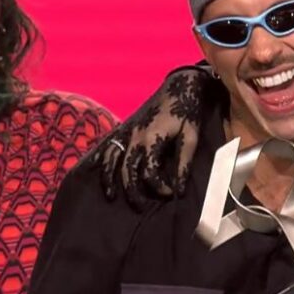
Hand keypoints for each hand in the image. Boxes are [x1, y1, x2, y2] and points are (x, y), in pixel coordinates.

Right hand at [90, 66, 210, 207]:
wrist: (180, 86)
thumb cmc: (188, 110)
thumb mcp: (191, 136)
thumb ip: (184, 162)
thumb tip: (180, 187)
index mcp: (152, 139)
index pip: (149, 173)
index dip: (159, 187)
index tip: (170, 193)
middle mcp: (135, 137)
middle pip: (127, 171)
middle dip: (133, 191)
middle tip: (141, 207)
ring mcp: (128, 132)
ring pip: (113, 160)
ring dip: (111, 179)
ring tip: (112, 196)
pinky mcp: (126, 128)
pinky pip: (109, 147)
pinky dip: (104, 162)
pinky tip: (102, 173)